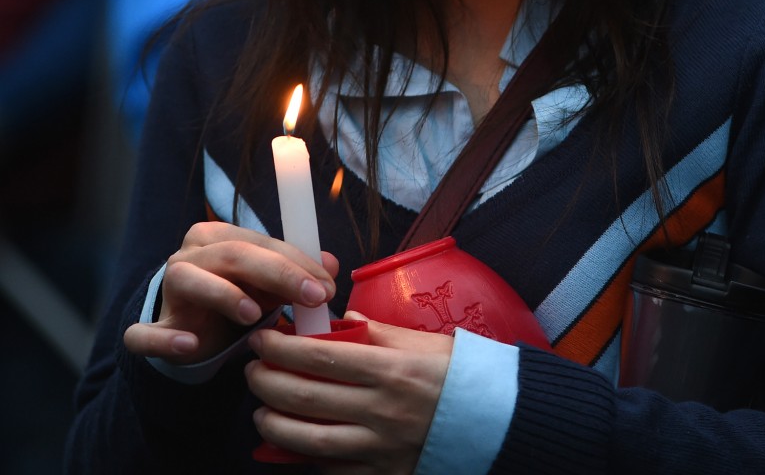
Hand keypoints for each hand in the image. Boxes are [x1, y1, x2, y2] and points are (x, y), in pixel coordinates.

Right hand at [123, 222, 337, 362]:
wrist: (191, 332)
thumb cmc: (236, 298)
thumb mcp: (268, 286)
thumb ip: (296, 274)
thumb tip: (332, 266)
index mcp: (220, 237)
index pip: (263, 243)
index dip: (298, 262)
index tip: (328, 286)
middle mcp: (191, 254)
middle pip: (235, 255)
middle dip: (278, 274)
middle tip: (313, 298)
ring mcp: (168, 289)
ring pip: (190, 280)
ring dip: (223, 294)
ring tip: (254, 314)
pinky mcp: (151, 327)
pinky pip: (145, 332)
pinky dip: (165, 339)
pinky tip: (189, 345)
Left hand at [245, 311, 452, 474]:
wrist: (495, 418)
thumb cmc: (455, 372)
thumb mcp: (417, 342)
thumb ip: (374, 331)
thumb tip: (338, 321)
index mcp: (390, 370)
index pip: (320, 357)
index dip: (282, 348)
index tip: (262, 338)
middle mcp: (382, 411)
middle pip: (307, 399)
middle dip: (268, 383)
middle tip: (252, 370)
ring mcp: (381, 449)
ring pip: (310, 442)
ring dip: (275, 426)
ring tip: (262, 411)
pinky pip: (333, 471)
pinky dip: (306, 458)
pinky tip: (292, 444)